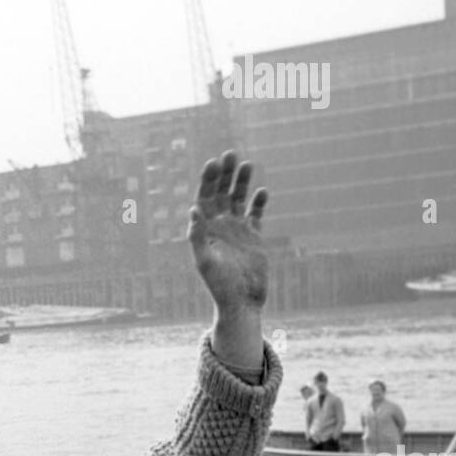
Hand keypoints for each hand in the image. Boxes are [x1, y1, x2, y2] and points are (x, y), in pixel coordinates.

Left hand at [187, 151, 268, 309]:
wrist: (241, 302)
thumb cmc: (220, 286)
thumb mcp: (205, 261)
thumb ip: (197, 235)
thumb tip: (193, 208)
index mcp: (204, 230)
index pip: (204, 198)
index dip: (207, 180)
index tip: (213, 162)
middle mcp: (219, 226)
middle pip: (221, 193)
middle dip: (225, 174)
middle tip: (230, 154)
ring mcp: (236, 229)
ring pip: (238, 198)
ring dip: (242, 182)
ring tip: (247, 164)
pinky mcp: (253, 236)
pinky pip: (255, 213)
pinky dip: (258, 202)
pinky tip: (262, 192)